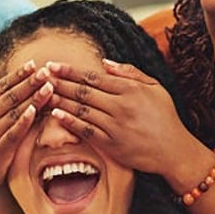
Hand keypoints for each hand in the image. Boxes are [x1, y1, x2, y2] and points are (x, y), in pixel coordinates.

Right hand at [0, 55, 53, 195]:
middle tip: (47, 72)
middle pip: (9, 98)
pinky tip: (35, 111)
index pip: (0, 87)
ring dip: (33, 100)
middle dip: (29, 84)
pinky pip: (12, 134)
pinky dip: (23, 122)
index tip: (35, 64)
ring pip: (13, 114)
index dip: (18, 75)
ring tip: (49, 88)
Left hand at [45, 59, 200, 178]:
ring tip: (43, 93)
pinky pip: (86, 130)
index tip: (53, 65)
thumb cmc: (165, 117)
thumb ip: (129, 73)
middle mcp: (121, 106)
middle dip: (59, 82)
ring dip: (60, 100)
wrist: (174, 150)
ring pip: (81, 110)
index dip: (70, 71)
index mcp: (130, 89)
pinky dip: (70, 122)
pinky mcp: (112, 144)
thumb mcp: (155, 88)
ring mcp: (115, 126)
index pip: (93, 77)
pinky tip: (56, 114)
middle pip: (83, 91)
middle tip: (40, 76)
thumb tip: (104, 63)